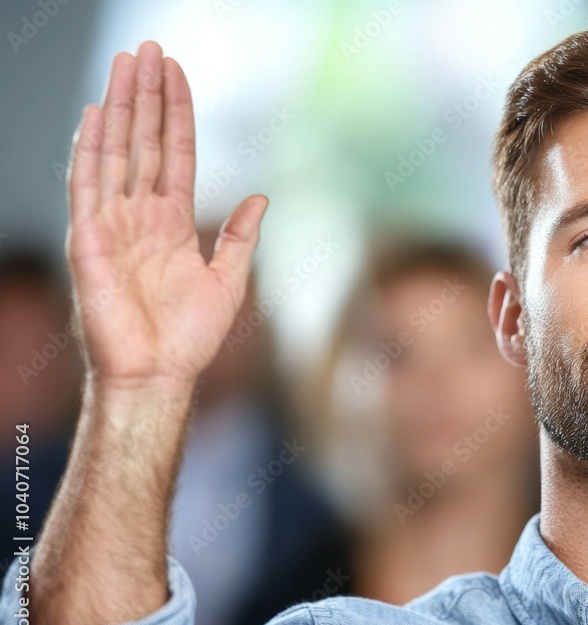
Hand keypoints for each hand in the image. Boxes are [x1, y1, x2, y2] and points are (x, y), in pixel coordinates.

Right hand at [66, 41, 266, 387]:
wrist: (160, 374)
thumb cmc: (190, 337)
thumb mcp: (229, 280)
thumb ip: (240, 237)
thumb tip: (261, 197)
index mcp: (172, 222)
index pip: (175, 154)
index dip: (177, 114)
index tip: (177, 74)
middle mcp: (141, 216)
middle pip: (144, 142)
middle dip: (147, 96)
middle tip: (149, 50)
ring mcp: (113, 224)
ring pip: (116, 152)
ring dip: (121, 107)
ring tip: (127, 64)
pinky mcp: (89, 240)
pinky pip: (88, 186)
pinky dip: (91, 150)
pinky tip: (96, 115)